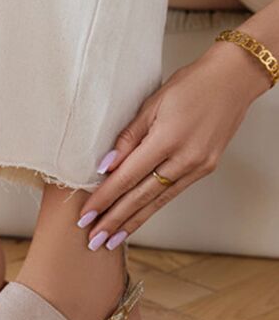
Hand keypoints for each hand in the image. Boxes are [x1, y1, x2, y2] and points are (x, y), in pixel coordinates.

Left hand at [78, 43, 270, 250]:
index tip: (85, 216)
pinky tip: (137, 219)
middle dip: (115, 220)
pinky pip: (172, 194)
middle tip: (93, 240)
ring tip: (111, 240)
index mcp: (167, 140)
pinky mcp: (205, 169)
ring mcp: (198, 167)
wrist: (234, 79)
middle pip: (141, 197)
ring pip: (158, 202)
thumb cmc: (191, 84)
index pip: (127, 177)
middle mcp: (185, 159)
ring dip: (132, 222)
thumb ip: (128, 137)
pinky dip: (152, 208)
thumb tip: (106, 166)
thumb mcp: (152, 104)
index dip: (104, 199)